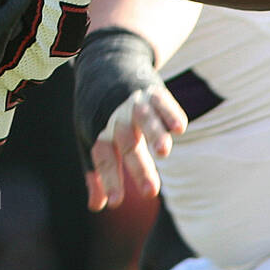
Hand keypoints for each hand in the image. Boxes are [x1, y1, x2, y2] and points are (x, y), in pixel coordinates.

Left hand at [73, 28, 186, 208]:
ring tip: (164, 152)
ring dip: (154, 135)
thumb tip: (97, 207)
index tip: (115, 202)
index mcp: (99, 131)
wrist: (107, 62)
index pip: (103, 159)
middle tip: (150, 192)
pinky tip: (179, 128)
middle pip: (127, 143)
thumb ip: (96, 173)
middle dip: (138, 167)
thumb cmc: (98, 110)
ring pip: (144, 119)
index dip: (108, 180)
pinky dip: (169, 113)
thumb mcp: (89, 138)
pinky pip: (162, 100)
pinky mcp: (152, 90)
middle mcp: (116, 117)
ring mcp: (134, 102)